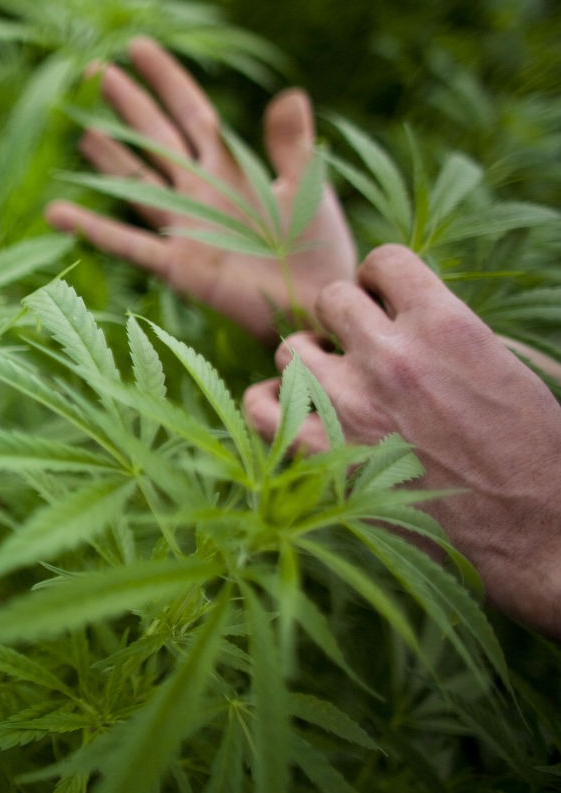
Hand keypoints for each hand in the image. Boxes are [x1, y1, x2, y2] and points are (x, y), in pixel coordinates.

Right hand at [45, 37, 356, 342]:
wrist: (320, 304)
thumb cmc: (318, 249)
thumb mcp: (307, 187)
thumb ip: (290, 143)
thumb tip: (291, 92)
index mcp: (232, 167)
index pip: (190, 112)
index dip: (165, 79)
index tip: (137, 47)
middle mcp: (200, 192)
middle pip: (155, 138)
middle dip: (128, 103)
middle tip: (95, 70)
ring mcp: (184, 228)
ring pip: (136, 182)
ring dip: (108, 155)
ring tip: (80, 127)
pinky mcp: (177, 265)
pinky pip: (127, 243)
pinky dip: (92, 228)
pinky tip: (57, 213)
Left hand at [244, 245, 560, 637]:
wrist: (532, 532)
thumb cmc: (533, 451)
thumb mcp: (511, 365)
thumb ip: (453, 328)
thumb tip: (410, 307)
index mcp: (446, 324)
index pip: (385, 261)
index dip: (381, 280)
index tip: (386, 303)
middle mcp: (390, 354)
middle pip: (332, 300)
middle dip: (346, 320)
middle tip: (360, 349)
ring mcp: (348, 403)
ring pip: (290, 349)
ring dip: (309, 362)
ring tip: (331, 385)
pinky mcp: (319, 452)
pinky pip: (259, 406)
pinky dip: (268, 404)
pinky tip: (293, 413)